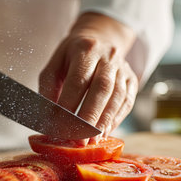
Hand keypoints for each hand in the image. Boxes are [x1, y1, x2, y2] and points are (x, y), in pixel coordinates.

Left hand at [39, 13, 137, 143]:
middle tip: (80, 140)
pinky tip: (105, 132)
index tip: (61, 125)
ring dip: (104, 121)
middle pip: (101, 88)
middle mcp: (107, 56)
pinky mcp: (132, 79)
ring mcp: (123, 68)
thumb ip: (49, 87)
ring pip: (117, 96)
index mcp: (85, 49)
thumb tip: (48, 115)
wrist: (100, 39)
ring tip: (93, 140)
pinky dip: (116, 119)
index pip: (78, 79)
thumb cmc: (72, 57)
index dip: (69, 103)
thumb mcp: (55, 64)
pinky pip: (127, 101)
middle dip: (90, 116)